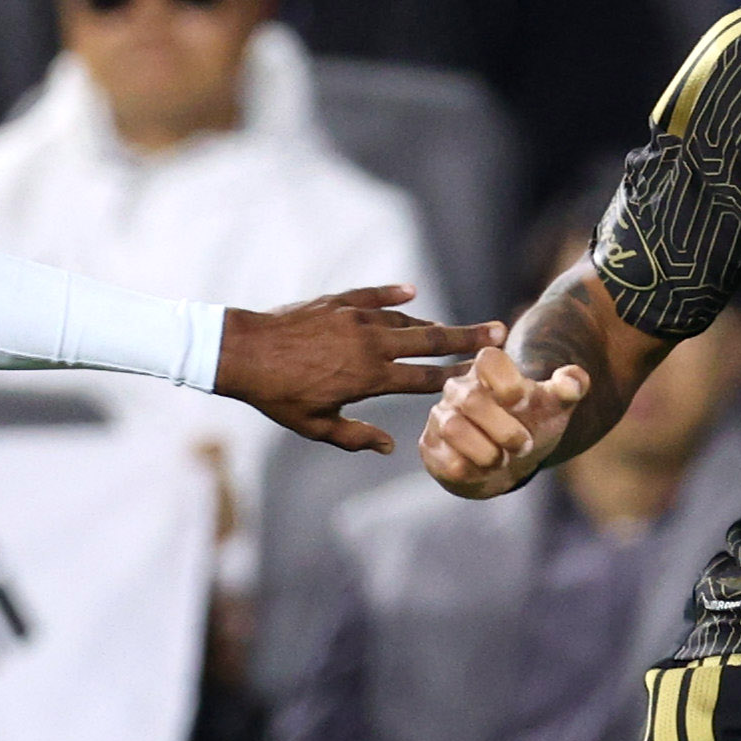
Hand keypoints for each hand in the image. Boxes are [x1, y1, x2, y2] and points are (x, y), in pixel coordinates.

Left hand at [209, 288, 498, 457]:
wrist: (242, 351)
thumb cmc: (277, 395)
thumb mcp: (315, 426)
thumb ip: (355, 437)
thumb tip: (389, 448)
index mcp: (369, 377)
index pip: (424, 378)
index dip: (456, 377)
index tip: (482, 375)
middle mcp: (369, 343)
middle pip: (429, 339)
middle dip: (465, 337)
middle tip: (498, 330)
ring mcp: (354, 318)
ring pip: (404, 318)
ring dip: (432, 322)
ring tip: (455, 327)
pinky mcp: (337, 302)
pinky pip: (373, 295)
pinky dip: (393, 294)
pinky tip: (412, 292)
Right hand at [417, 342, 592, 500]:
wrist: (508, 461)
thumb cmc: (529, 424)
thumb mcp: (554, 406)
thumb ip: (569, 388)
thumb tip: (575, 381)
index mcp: (488, 372)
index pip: (488, 358)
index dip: (507, 380)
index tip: (523, 401)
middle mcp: (458, 390)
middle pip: (471, 399)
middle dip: (505, 429)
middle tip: (525, 445)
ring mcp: (441, 418)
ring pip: (454, 429)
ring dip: (488, 451)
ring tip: (503, 460)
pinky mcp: (431, 447)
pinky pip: (446, 460)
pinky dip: (472, 471)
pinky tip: (484, 471)